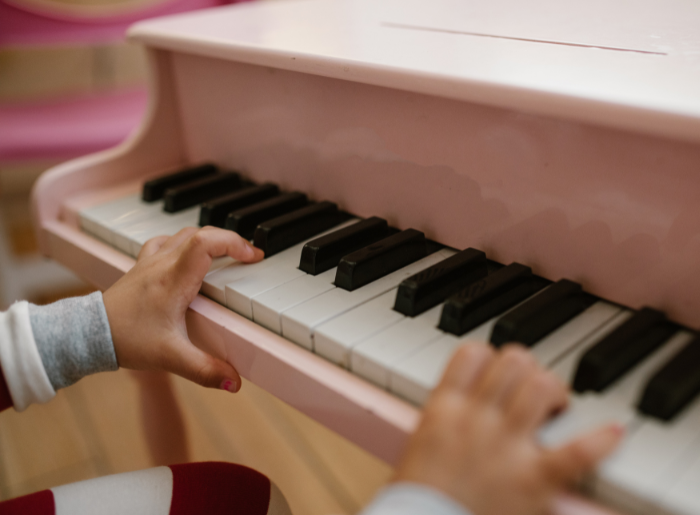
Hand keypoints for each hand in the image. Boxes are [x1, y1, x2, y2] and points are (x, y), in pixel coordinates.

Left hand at [103, 226, 263, 392]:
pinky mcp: (141, 267)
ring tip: (224, 253)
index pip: (206, 242)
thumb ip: (205, 370)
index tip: (251, 256)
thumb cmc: (125, 339)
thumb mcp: (170, 358)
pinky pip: (164, 242)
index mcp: (173, 280)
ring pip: (183, 234)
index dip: (234, 243)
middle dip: (229, 241)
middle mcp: (161, 264)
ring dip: (208, 239)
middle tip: (247, 257)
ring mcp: (149, 263)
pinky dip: (183, 242)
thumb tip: (234, 383)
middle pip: (200, 233)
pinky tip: (187, 254)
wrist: (88, 335)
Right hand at [394, 344, 622, 514]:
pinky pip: (577, 452)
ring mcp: (506, 447)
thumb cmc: (417, 499)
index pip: (473, 352)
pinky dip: (600, 441)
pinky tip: (613, 432)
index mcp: (444, 408)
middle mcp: (476, 418)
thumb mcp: (421, 443)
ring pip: (542, 387)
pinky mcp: (534, 480)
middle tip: (530, 389)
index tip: (498, 370)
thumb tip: (469, 403)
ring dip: (555, 391)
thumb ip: (447, 418)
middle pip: (513, 360)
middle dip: (527, 369)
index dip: (491, 356)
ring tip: (557, 407)